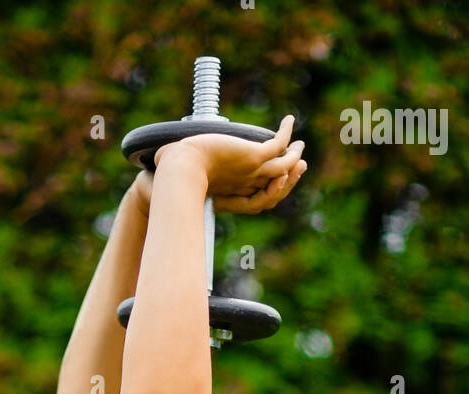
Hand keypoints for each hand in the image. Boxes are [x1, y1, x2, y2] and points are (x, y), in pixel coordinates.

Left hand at [154, 114, 306, 212]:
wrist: (178, 172)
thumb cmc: (174, 177)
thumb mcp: (184, 176)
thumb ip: (186, 171)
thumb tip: (168, 158)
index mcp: (232, 194)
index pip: (259, 198)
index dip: (271, 190)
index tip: (275, 179)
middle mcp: (244, 185)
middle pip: (275, 187)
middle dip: (290, 178)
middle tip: (300, 164)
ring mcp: (250, 172)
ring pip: (282, 169)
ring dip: (293, 157)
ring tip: (300, 146)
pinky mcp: (252, 157)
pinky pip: (277, 146)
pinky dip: (285, 133)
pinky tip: (289, 121)